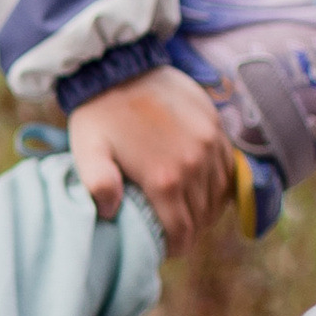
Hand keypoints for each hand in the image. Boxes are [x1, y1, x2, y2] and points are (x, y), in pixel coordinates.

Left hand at [65, 66, 233, 257]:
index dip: (174, 247)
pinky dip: (218, 184)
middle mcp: (195, 165)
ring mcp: (210, 145)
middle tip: (172, 232)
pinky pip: (228, 168)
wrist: (120, 66)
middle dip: (188, 230)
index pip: (182, 232)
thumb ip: (97, 185)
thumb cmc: (98, 114)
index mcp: (164, 178)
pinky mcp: (216, 127)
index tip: (164, 249)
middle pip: (202, 217)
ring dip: (205, 209)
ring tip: (186, 213)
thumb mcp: (87, 151)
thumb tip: (109, 214)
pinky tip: (201, 187)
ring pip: (218, 195)